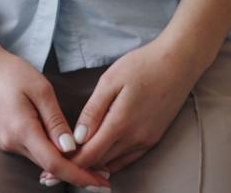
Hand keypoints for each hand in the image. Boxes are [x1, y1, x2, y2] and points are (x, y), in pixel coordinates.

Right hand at [0, 46, 111, 190]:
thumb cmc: (8, 71)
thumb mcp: (40, 89)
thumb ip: (56, 121)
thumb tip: (71, 148)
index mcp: (22, 131)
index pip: (55, 165)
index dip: (80, 176)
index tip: (101, 182)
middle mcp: (12, 143)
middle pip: (49, 166)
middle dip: (77, 171)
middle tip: (104, 171)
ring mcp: (5, 142)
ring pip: (40, 159)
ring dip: (63, 163)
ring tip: (89, 159)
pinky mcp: (3, 137)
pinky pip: (31, 150)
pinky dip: (49, 153)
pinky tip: (61, 147)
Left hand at [59, 37, 213, 176]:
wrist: (179, 63)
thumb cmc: (142, 66)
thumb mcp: (110, 81)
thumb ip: (93, 111)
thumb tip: (77, 138)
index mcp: (121, 124)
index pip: (90, 154)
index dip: (70, 163)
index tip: (52, 164)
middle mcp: (135, 138)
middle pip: (101, 163)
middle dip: (78, 167)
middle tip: (56, 168)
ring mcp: (147, 141)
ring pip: (115, 163)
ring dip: (95, 166)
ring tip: (74, 164)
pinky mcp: (154, 139)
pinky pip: (129, 159)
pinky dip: (112, 162)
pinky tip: (101, 159)